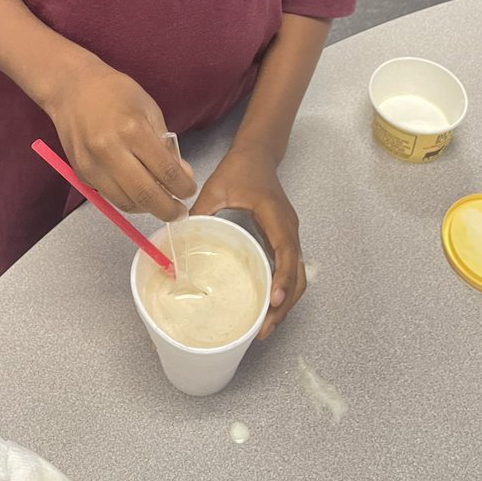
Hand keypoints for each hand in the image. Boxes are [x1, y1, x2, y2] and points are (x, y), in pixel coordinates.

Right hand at [46, 62, 194, 221]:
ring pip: (127, 203)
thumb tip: (181, 175)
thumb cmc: (114, 92)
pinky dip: (128, 199)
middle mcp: (110, 151)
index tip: (189, 191)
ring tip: (160, 201)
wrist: (72, 88)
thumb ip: (166, 144)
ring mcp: (93, 166)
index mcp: (132, 130)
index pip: (166, 172)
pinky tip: (137, 191)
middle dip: (168, 210)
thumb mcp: (149, 109)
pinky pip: (110, 197)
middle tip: (179, 211)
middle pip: (146, 195)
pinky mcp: (81, 174)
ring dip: (147, 208)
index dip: (183, 188)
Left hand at [190, 144, 305, 338]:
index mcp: (276, 217)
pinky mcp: (283, 238)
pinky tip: (266, 304)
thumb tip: (182, 240)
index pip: (287, 253)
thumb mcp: (217, 187)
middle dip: (285, 303)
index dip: (283, 279)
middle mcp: (289, 229)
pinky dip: (283, 289)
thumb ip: (202, 211)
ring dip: (286, 301)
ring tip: (265, 325)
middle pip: (298, 274)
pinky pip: (290, 269)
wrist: (257, 152)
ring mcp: (289, 235)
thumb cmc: (240, 168)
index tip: (274, 301)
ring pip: (298, 275)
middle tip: (264, 328)